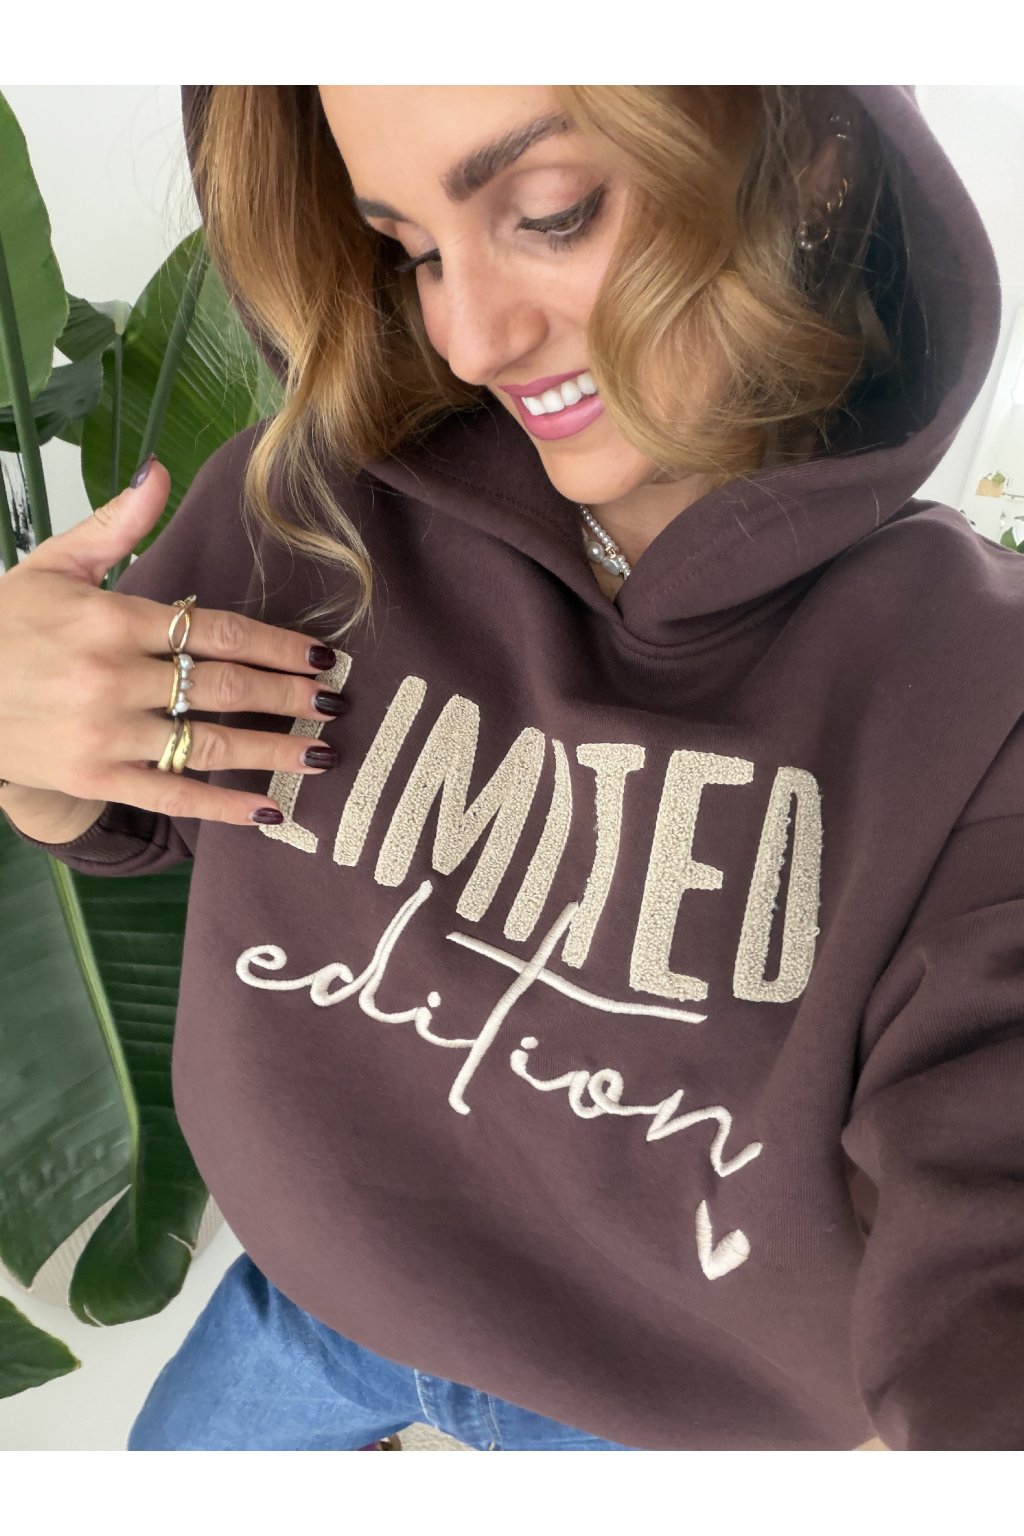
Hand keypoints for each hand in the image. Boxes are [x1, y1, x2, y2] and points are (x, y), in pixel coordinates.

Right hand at [0, 459, 344, 827]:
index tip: (320, 656)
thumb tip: (161, 470)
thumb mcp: (56, 565)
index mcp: (112, 619)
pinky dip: (225, 805)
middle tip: (336, 701)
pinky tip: (272, 811)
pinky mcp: (95, 777)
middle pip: (224, 685)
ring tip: (322, 753)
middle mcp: (114, 677)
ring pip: (208, 742)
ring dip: (273, 750)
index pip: (217, 630)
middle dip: (288, 695)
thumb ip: (116, 524)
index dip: (277, 646)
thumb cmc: (5, 625)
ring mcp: (105, 733)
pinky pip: (173, 795)